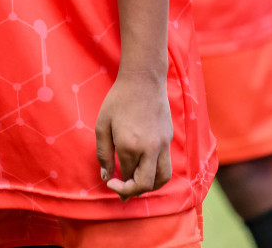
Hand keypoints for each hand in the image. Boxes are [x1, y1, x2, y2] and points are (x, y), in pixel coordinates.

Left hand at [95, 72, 172, 198]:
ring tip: (137, 185)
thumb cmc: (119, 100)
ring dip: (150, 187)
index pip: (127, 177)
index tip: (110, 182)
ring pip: (162, 178)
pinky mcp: (169, 139)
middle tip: (122, 191)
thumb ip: (103, 153)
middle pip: (146, 184)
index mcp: (130, 146)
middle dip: (133, 192)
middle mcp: (150, 149)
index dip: (118, 185)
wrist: (143, 80)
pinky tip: (146, 168)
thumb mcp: (102, 125)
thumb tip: (106, 176)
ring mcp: (163, 145)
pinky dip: (157, 174)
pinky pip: (167, 164)